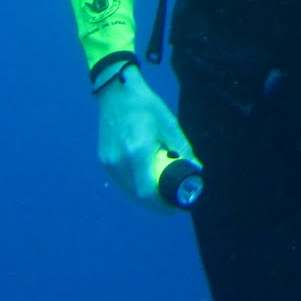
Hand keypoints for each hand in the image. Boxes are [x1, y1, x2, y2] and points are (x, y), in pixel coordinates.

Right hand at [96, 65, 196, 212]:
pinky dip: (134, 185)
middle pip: (137, 195)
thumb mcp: (170, 125)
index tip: (173, 208)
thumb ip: (183, 149)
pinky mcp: (104, 160)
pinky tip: (145, 180)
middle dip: (154, 204)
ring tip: (160, 193)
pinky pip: (121, 181)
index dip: (161, 205)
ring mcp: (109, 162)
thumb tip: (196, 169)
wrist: (117, 92)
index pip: (147, 191)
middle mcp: (119, 161)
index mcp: (137, 151)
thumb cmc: (146, 106)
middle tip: (169, 203)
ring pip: (128, 190)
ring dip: (144, 196)